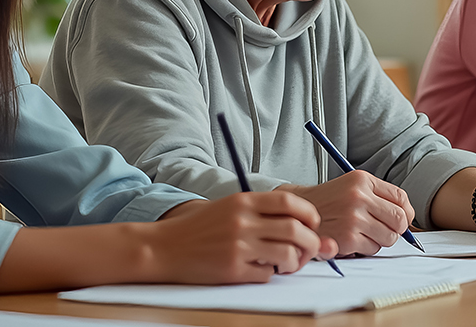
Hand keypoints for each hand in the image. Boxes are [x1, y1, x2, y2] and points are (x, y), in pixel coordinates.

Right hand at [149, 192, 336, 283]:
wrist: (164, 247)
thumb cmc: (198, 229)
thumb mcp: (228, 208)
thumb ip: (260, 212)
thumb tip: (300, 224)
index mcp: (243, 201)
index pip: (290, 202)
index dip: (308, 214)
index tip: (311, 224)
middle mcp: (243, 221)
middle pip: (296, 230)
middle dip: (310, 243)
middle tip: (306, 249)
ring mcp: (238, 246)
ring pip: (287, 254)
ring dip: (293, 262)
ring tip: (285, 263)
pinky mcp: (232, 270)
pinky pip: (267, 275)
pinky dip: (271, 274)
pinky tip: (261, 269)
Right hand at [277, 171, 414, 255]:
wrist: (298, 212)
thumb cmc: (330, 202)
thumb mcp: (352, 187)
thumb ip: (379, 196)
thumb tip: (409, 218)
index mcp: (362, 179)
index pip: (401, 198)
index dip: (405, 212)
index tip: (400, 219)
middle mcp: (358, 196)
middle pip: (400, 219)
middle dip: (396, 229)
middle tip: (383, 229)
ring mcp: (353, 217)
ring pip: (389, 237)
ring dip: (379, 239)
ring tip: (363, 232)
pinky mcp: (348, 237)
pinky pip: (373, 248)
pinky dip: (366, 248)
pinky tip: (352, 239)